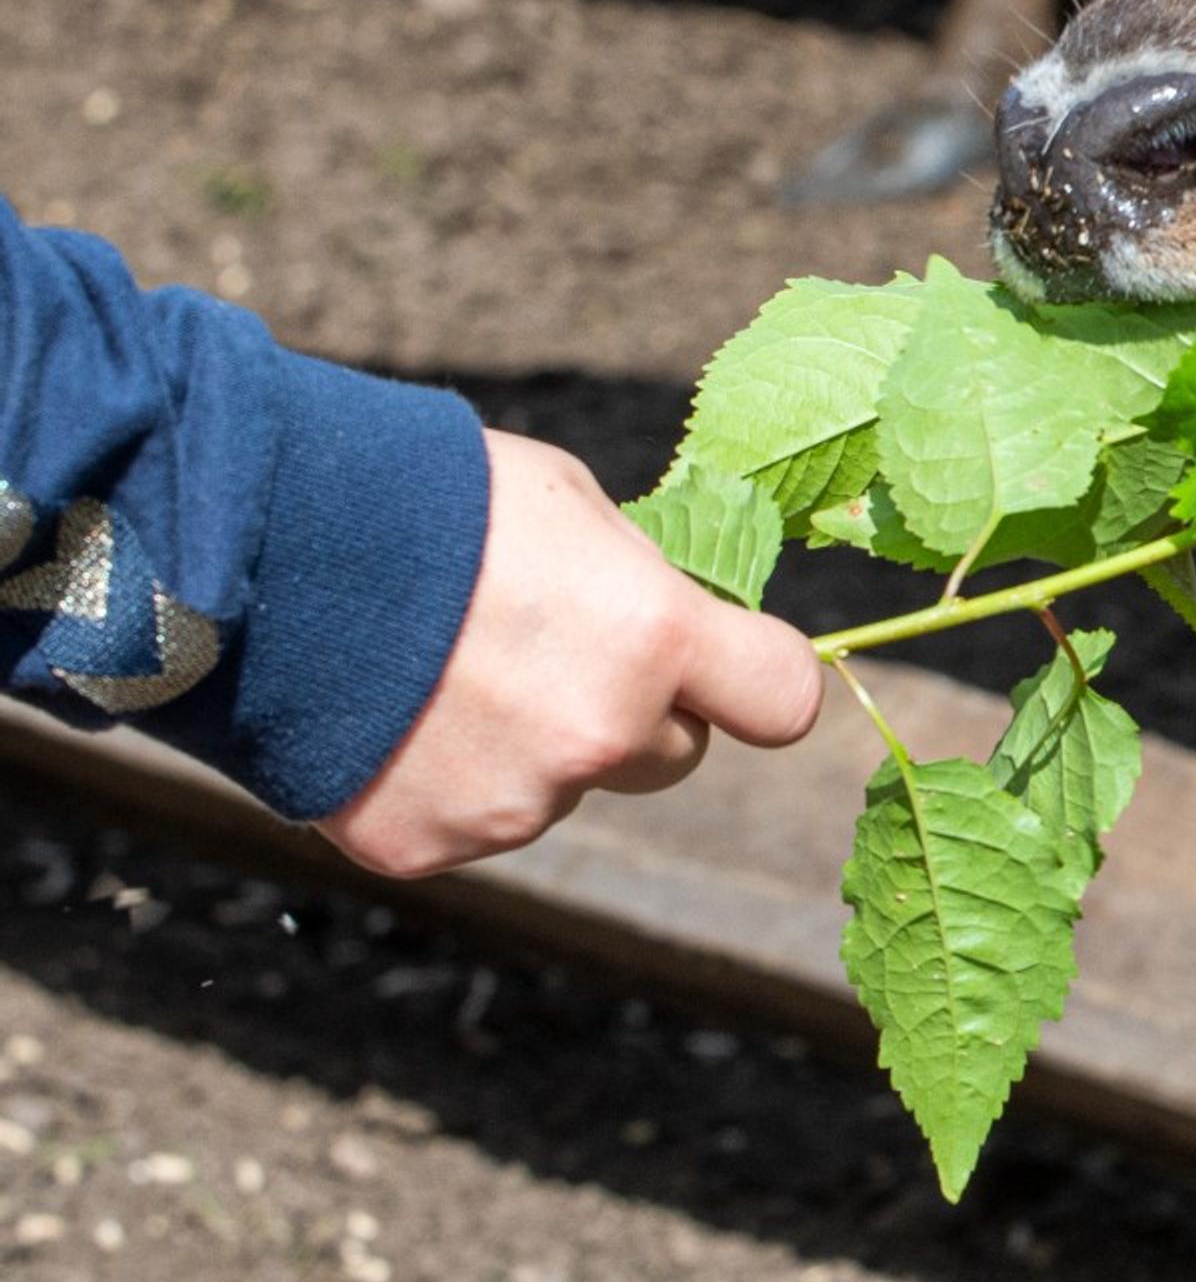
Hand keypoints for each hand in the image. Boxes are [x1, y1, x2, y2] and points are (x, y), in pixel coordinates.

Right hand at [319, 430, 824, 877]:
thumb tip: (680, 620)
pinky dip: (446, 784)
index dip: (761, 683)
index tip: (741, 670)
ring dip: (532, 749)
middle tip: (555, 655)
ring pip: (564, 791)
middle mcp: (599, 736)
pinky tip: (395, 718)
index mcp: (653, 639)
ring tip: (445, 673)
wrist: (260, 553)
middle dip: (636, 714)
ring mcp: (512, 805)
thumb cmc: (430, 502)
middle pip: (672, 755)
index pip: (781, 701)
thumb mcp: (570, 507)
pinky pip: (473, 824)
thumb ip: (641, 583)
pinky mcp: (428, 847)